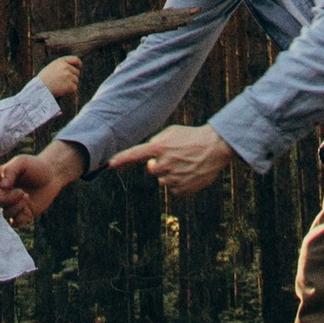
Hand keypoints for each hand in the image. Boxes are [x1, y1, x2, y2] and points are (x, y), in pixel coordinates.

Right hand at [0, 142, 85, 228]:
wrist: (52, 176)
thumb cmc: (34, 166)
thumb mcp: (21, 162)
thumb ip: (10, 172)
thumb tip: (2, 187)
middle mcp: (2, 194)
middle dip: (8, 199)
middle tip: (22, 192)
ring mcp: (11, 206)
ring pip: (5, 214)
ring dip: (16, 207)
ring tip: (26, 196)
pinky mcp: (22, 215)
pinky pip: (16, 223)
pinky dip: (22, 216)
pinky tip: (28, 208)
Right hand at [41, 54, 81, 104]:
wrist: (39, 89)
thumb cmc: (44, 79)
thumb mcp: (52, 67)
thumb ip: (62, 66)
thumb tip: (72, 69)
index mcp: (61, 61)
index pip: (75, 59)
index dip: (78, 64)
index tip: (79, 67)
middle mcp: (66, 67)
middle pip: (77, 72)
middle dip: (73, 77)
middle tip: (64, 82)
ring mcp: (68, 76)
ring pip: (76, 81)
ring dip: (71, 85)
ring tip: (60, 87)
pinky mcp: (70, 85)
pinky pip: (74, 88)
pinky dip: (70, 91)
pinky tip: (62, 91)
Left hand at [110, 122, 234, 196]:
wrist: (214, 148)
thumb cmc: (191, 137)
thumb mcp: (171, 133)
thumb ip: (156, 142)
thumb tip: (147, 157)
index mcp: (159, 147)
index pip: (135, 154)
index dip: (121, 160)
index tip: (109, 164)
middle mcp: (163, 164)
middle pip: (152, 169)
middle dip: (160, 164)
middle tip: (176, 156)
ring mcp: (171, 178)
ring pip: (163, 179)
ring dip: (171, 173)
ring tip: (186, 163)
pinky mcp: (180, 189)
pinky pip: (173, 188)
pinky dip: (180, 182)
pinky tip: (190, 173)